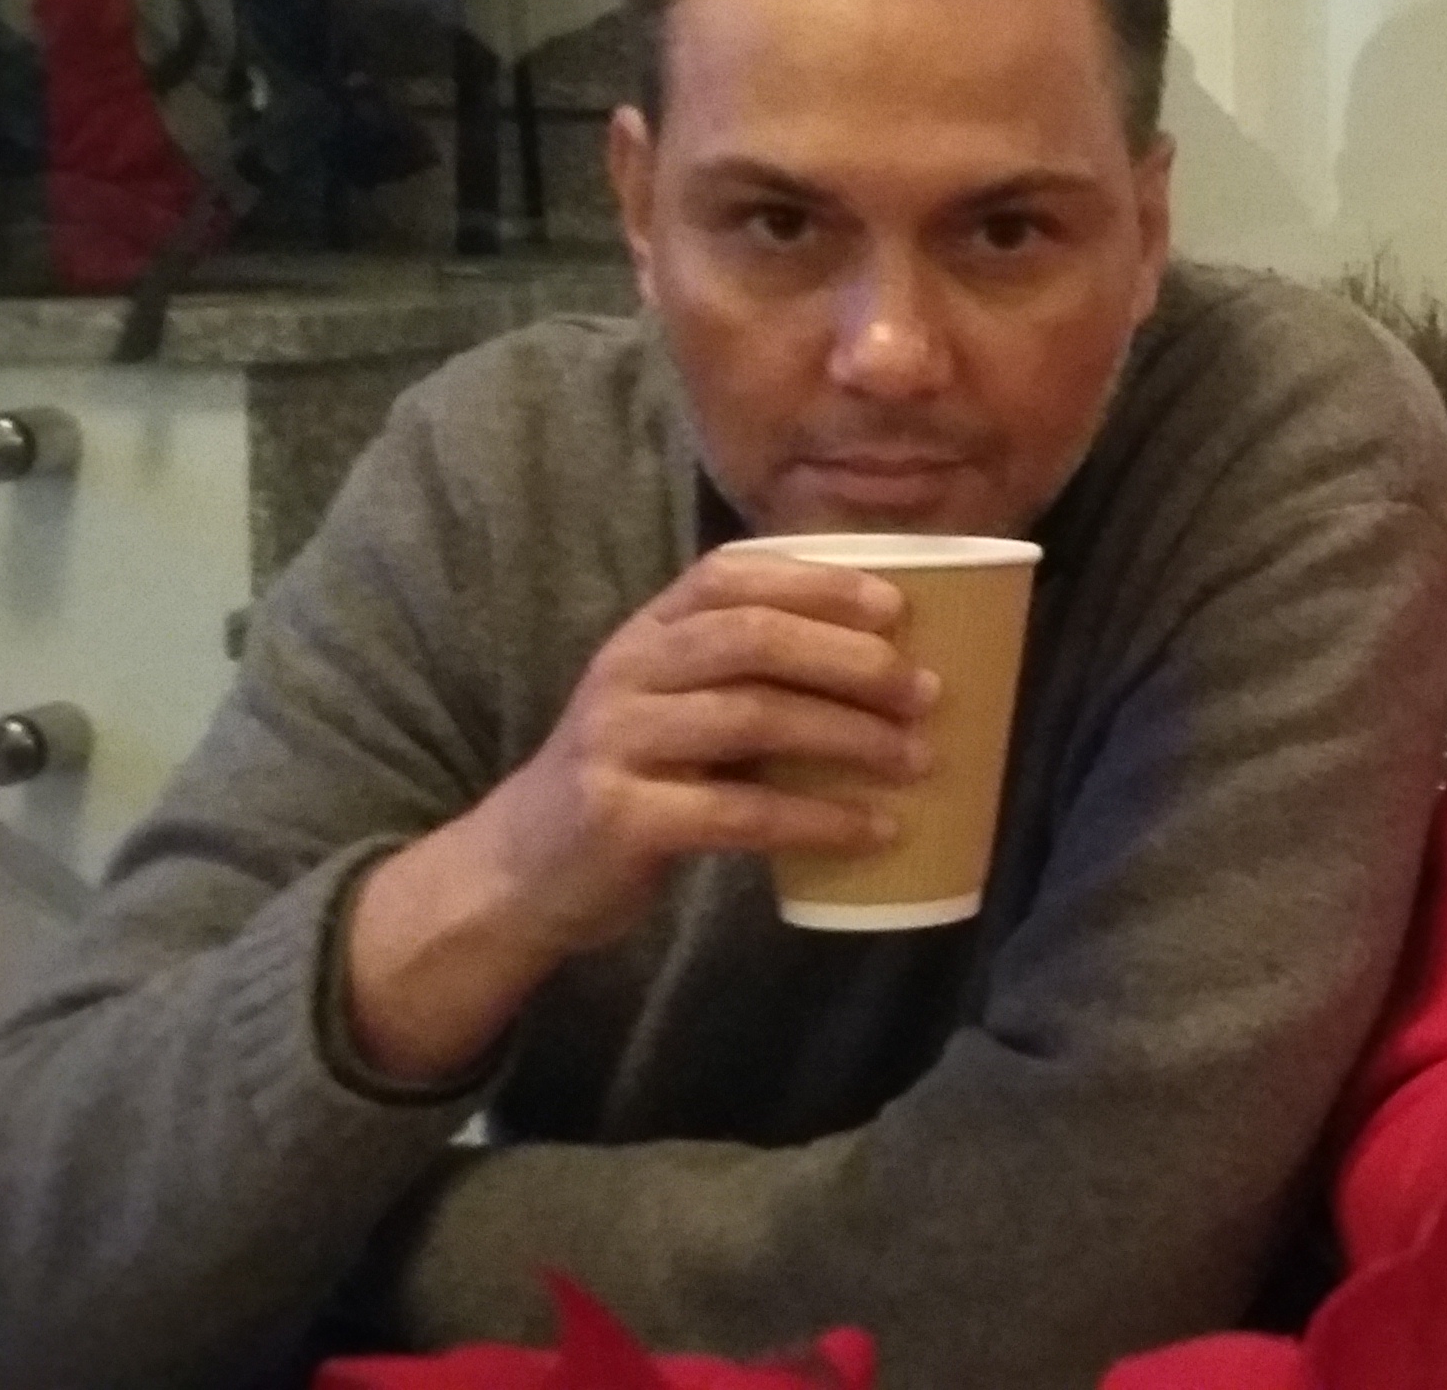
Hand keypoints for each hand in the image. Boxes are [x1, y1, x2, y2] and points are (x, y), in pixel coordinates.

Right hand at [344, 549, 936, 1079]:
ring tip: (917, 759)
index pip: (730, 575)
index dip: (817, 582)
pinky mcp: (622, 818)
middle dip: (850, 659)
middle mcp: (626, 672)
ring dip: (849, 737)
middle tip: (925, 692)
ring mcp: (618, 743)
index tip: (896, 605)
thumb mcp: (672, 707)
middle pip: (751, 639)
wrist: (521, 871)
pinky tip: (875, 830)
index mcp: (646, 633)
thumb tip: (890, 668)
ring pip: (752, 718)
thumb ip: (744, 678)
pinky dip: (819, 820)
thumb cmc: (631, 779)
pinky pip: (740, 812)